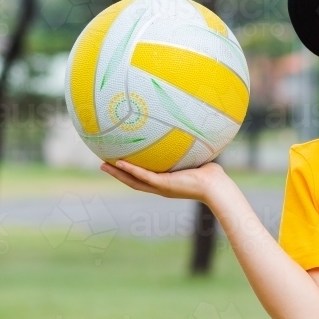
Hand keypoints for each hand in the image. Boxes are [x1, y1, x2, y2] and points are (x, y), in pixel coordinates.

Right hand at [100, 159, 227, 202]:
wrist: (215, 186)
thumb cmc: (210, 174)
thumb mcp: (195, 158)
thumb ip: (188, 149)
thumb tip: (188, 131)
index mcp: (166, 182)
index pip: (144, 177)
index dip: (129, 172)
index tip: (118, 163)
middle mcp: (160, 187)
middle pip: (133, 181)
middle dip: (117, 173)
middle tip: (102, 164)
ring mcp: (161, 187)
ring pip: (133, 181)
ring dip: (117, 173)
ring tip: (103, 165)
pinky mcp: (163, 184)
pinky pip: (143, 176)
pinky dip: (130, 170)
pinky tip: (118, 163)